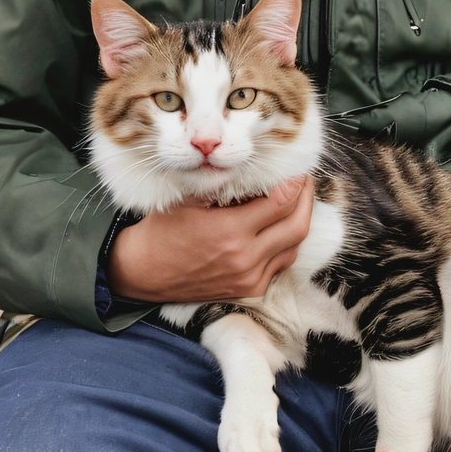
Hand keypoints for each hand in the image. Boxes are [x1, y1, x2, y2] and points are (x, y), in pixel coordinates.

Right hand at [108, 175, 313, 301]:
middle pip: (297, 225)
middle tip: (304, 180)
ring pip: (293, 246)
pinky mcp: (250, 289)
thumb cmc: (165, 229)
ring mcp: (250, 277)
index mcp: (231, 231)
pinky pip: (281, 263)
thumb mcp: (190, 197)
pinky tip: (279, 226)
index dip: (295, 182)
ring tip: (296, 200)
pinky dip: (285, 243)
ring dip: (298, 221)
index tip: (297, 168)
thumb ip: (222, 181)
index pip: (281, 202)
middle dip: (306, 199)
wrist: (144, 272)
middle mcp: (245, 258)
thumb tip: (253, 162)